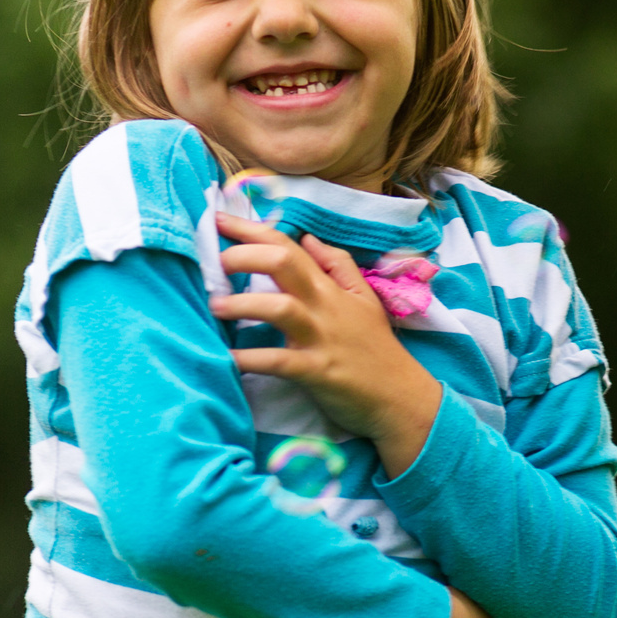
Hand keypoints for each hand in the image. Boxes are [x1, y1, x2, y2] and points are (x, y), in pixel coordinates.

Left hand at [210, 212, 440, 476]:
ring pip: (280, 307)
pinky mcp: (315, 372)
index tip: (220, 220)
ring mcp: (319, 338)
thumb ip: (338, 265)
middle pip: (283, 264)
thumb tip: (307, 238)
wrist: (400, 397)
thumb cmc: (376, 348)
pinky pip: (278, 362)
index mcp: (330, 287)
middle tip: (216, 263)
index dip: (252, 230)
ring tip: (216, 307)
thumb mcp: (364, 298)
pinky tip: (228, 358)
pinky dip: (250, 359)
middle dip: (244, 255)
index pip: (288, 247)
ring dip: (243, 303)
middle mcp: (323, 306)